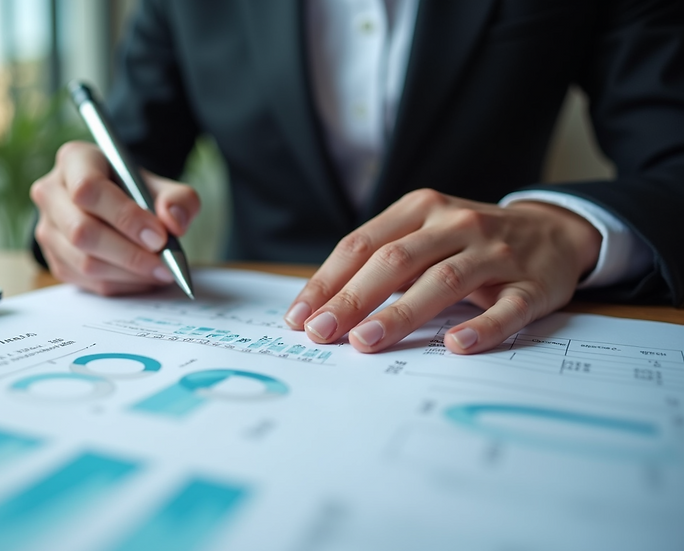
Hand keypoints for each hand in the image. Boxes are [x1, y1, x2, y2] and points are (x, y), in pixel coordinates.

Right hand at [30, 141, 199, 294]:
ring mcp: (47, 228)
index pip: (88, 189)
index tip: (158, 236)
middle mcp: (51, 192)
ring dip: (128, 273)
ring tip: (160, 272)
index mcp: (74, 160)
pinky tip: (143, 277)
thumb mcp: (163, 186)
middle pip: (82, 232)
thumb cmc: (136, 192)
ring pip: (84, 262)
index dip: (125, 216)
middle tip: (164, 264)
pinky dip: (121, 284)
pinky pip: (86, 281)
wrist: (118, 206)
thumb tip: (174, 223)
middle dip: (130, 254)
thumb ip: (179, 199)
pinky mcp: (54, 259)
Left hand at [283, 189, 601, 353]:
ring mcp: (496, 253)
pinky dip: (483, 327)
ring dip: (401, 313)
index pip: (361, 244)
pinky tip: (457, 345)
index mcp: (420, 209)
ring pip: (443, 281)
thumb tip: (319, 308)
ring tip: (366, 342)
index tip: (299, 317)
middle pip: (395, 260)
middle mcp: (456, 223)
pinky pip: (507, 307)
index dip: (327, 281)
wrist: (555, 230)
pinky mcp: (533, 284)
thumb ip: (379, 262)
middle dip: (352, 299)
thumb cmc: (469, 241)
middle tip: (321, 333)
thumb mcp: (424, 233)